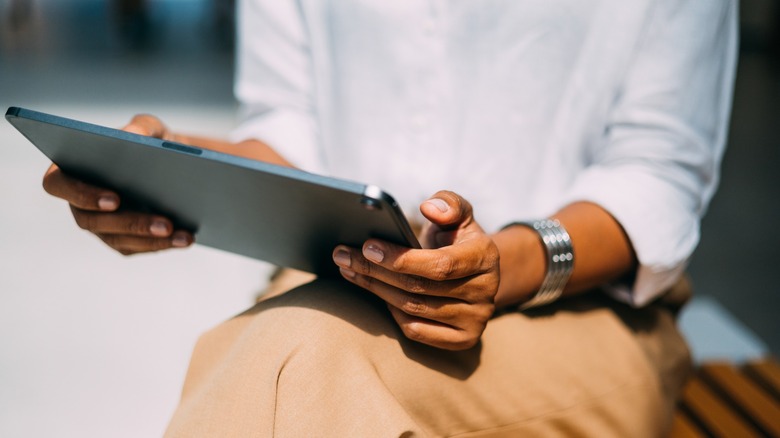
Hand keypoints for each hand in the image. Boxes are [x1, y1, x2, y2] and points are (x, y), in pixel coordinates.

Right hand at [41, 115, 192, 254]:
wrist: (171, 164)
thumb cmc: (149, 142)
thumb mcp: (149, 128)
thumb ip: (140, 127)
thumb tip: (135, 137)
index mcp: (70, 170)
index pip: (58, 184)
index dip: (82, 194)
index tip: (115, 199)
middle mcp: (78, 203)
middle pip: (93, 220)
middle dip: (132, 223)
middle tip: (165, 223)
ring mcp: (99, 226)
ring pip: (118, 239)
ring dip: (152, 240)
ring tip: (183, 235)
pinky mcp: (122, 241)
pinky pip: (138, 247)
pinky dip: (163, 244)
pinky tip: (186, 238)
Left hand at [332, 191, 499, 349]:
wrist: (474, 274)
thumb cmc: (457, 239)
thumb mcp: (458, 215)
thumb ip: (449, 204)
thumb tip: (430, 208)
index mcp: (486, 257)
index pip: (440, 265)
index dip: (400, 258)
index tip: (367, 246)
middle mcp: (486, 292)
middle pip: (419, 287)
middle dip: (375, 271)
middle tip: (342, 255)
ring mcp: (476, 320)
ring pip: (413, 308)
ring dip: (375, 289)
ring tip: (348, 268)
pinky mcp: (463, 339)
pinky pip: (416, 330)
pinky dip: (392, 312)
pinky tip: (375, 292)